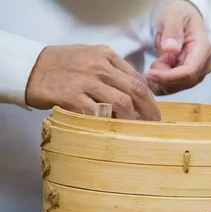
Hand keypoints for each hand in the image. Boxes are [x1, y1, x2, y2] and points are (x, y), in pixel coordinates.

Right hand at [25, 45, 160, 119]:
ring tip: (133, 130)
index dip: (150, 98)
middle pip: (135, 90)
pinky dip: (108, 123)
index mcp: (107, 55)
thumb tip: (139, 92)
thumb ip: (113, 71)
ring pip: (122, 102)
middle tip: (153, 125)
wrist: (30, 68)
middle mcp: (99, 66)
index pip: (138, 78)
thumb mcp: (90, 58)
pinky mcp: (72, 96)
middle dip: (149, 110)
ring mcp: (86, 80)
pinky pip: (98, 113)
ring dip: (132, 119)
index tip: (154, 112)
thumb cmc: (64, 66)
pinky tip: (112, 130)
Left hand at [146, 0, 210, 94]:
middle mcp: (204, 64)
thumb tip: (171, 49)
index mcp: (203, 49)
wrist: (182, 17)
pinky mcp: (189, 78)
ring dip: (161, 80)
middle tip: (152, 62)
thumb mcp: (173, 15)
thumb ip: (172, 31)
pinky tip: (158, 69)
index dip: (169, 76)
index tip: (150, 72)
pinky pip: (173, 88)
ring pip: (178, 87)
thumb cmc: (178, 14)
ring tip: (157, 60)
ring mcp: (198, 73)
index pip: (189, 71)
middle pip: (184, 82)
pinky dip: (161, 83)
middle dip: (163, 77)